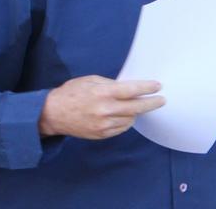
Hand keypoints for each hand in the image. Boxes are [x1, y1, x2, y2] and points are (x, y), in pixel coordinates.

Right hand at [38, 75, 165, 138]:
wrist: (53, 114)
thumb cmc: (72, 93)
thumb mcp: (91, 80)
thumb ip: (111, 84)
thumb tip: (129, 87)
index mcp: (103, 92)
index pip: (132, 90)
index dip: (147, 88)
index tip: (157, 86)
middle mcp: (105, 109)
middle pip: (136, 107)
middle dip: (151, 103)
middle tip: (161, 100)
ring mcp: (103, 124)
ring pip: (130, 119)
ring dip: (136, 112)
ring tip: (138, 106)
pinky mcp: (101, 134)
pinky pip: (121, 128)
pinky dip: (126, 121)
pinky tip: (125, 115)